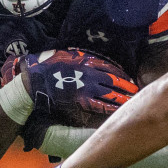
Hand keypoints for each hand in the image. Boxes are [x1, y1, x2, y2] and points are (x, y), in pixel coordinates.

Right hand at [0, 49, 137, 126]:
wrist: (32, 82)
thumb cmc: (45, 68)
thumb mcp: (63, 56)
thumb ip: (77, 58)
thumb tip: (87, 59)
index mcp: (85, 62)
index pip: (109, 67)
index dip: (119, 74)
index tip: (127, 78)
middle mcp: (89, 73)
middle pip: (114, 80)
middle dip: (125, 86)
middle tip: (135, 91)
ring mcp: (85, 87)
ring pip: (110, 93)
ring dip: (122, 97)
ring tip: (132, 101)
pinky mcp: (80, 100)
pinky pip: (100, 105)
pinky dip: (110, 107)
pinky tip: (118, 111)